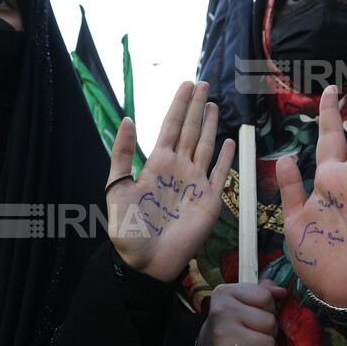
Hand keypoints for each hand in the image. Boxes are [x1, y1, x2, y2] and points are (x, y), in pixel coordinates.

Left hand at [107, 81, 234, 281]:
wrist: (146, 262)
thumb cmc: (128, 230)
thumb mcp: (117, 189)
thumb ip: (123, 155)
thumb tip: (129, 119)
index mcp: (157, 164)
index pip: (170, 127)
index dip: (179, 105)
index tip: (186, 84)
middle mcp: (179, 169)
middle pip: (190, 130)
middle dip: (196, 107)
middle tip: (203, 83)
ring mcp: (196, 183)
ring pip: (205, 146)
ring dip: (210, 125)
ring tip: (214, 104)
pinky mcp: (210, 200)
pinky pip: (221, 174)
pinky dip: (226, 157)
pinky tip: (230, 141)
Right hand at [195, 280, 285, 345]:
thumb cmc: (232, 323)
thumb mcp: (242, 301)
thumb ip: (264, 292)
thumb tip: (282, 292)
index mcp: (224, 293)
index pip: (266, 297)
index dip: (267, 308)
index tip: (254, 314)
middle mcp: (222, 313)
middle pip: (270, 323)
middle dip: (268, 331)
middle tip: (253, 334)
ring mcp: (223, 339)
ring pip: (270, 345)